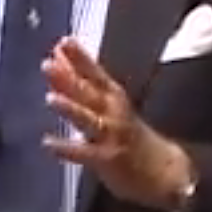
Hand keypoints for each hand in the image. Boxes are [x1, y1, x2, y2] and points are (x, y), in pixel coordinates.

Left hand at [43, 37, 193, 211]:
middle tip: (49, 64)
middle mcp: (114, 112)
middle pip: (90, 93)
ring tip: (51, 98)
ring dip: (71, 108)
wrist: (163, 169)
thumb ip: (81, 82)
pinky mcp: (109, 159)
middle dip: (69, 78)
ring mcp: (112, 136)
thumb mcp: (109, 104)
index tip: (63, 42)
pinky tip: (48, 143)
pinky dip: (66, 148)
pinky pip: (85, 154)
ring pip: (89, 120)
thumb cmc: (129, 132)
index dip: (80, 57)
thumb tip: (57, 57)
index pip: (96, 73)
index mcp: (114, 97)